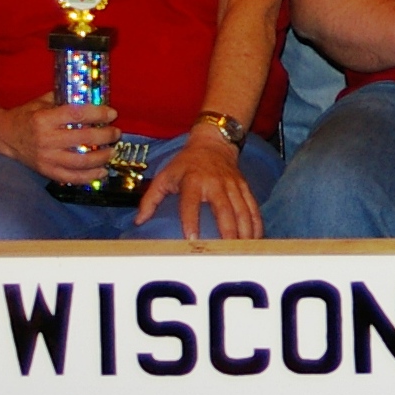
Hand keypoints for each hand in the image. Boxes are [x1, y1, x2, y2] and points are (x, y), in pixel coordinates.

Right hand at [0, 95, 120, 183]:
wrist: (4, 136)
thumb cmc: (27, 115)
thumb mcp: (42, 101)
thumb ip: (65, 98)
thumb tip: (93, 96)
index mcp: (44, 119)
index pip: (77, 115)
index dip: (98, 114)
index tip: (112, 113)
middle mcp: (45, 140)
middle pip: (82, 139)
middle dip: (105, 136)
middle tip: (116, 133)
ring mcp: (46, 158)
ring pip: (80, 161)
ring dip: (101, 157)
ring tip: (112, 151)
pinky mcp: (46, 171)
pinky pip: (71, 177)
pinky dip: (89, 177)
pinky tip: (102, 172)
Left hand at [135, 129, 262, 239]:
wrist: (213, 143)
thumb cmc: (186, 163)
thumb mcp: (164, 176)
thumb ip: (150, 199)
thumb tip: (139, 221)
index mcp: (193, 180)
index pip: (190, 203)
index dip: (191, 221)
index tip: (192, 240)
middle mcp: (215, 183)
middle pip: (224, 210)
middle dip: (227, 232)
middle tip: (226, 251)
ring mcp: (232, 185)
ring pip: (242, 210)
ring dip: (244, 232)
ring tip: (243, 250)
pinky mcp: (244, 187)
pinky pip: (252, 207)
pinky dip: (255, 224)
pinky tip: (255, 239)